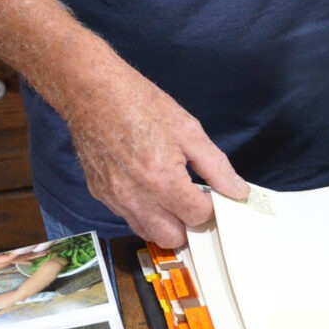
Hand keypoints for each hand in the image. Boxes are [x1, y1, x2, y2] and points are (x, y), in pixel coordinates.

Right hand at [65, 67, 249, 248]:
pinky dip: (144, 212)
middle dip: (190, 225)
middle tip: (196, 203)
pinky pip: (128, 217)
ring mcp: (115, 198)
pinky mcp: (101, 194)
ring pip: (149, 232)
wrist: (91, 91)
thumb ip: (216, 167)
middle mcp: (136, 197)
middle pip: (173, 237)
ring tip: (174, 198)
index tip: (213, 196)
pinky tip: (150, 189)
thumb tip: (238, 191)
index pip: (198, 217)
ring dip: (166, 224)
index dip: (212, 208)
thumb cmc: (140, 104)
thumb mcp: (189, 130)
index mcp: (162, 180)